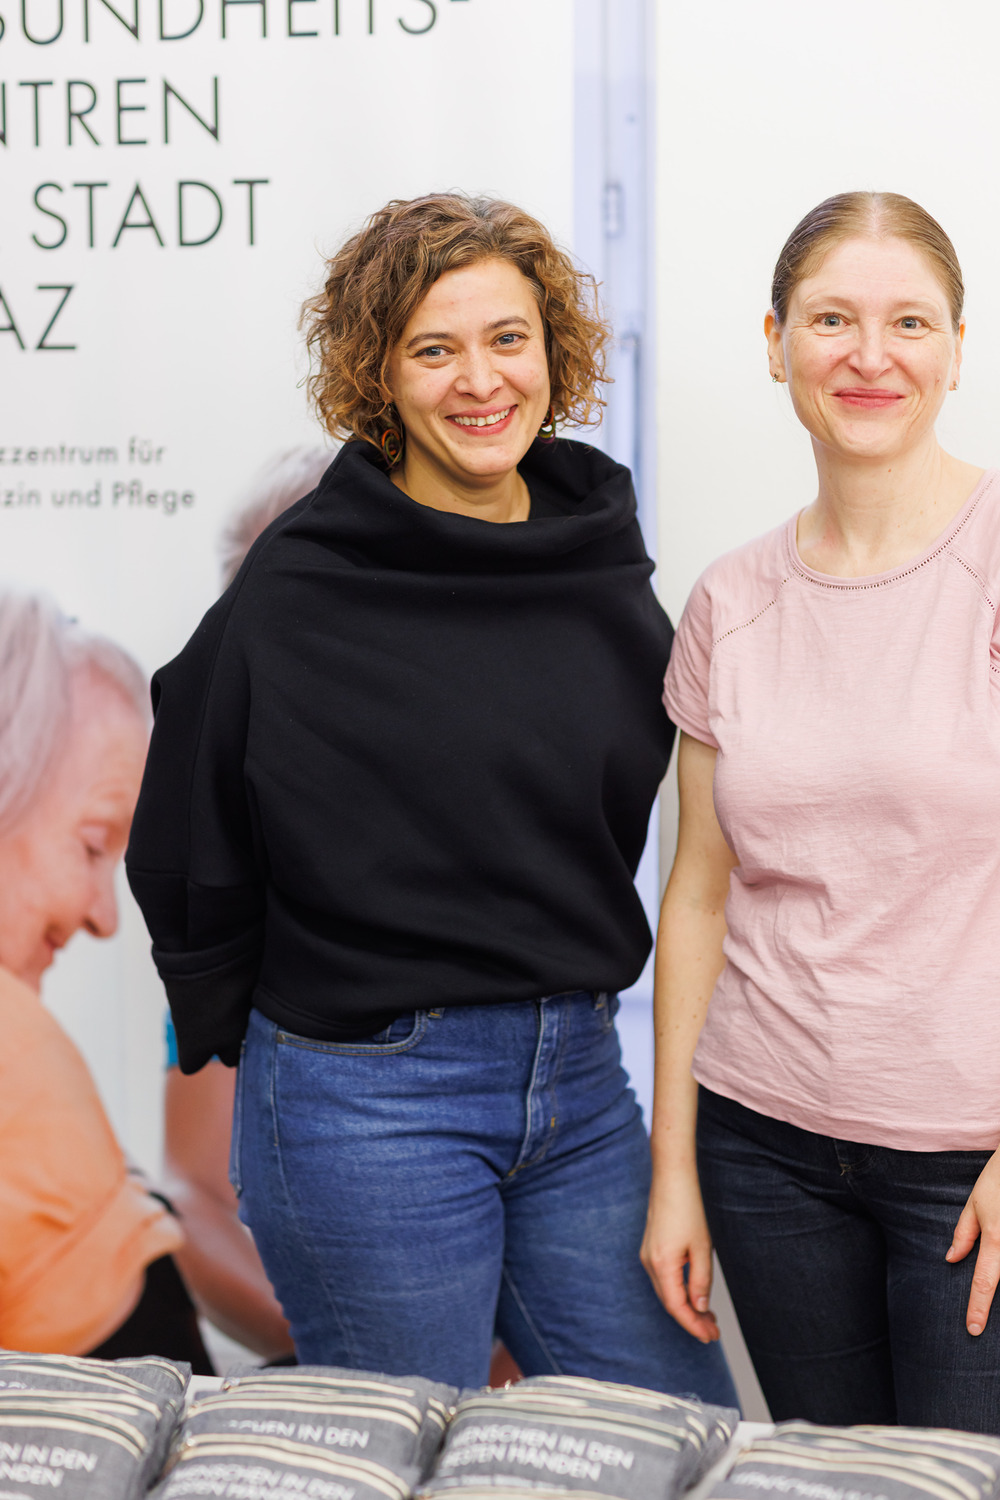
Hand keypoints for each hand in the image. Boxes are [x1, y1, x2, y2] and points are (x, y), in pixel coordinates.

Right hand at [640, 1165, 719, 1342]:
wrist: (673, 1176)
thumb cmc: (688, 1205)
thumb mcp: (702, 1247)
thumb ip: (701, 1280)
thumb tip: (700, 1307)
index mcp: (661, 1264)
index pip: (676, 1307)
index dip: (693, 1325)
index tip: (710, 1337)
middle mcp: (649, 1262)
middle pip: (669, 1302)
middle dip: (691, 1319)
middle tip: (713, 1331)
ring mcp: (648, 1254)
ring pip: (666, 1291)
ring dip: (686, 1305)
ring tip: (708, 1317)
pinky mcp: (652, 1247)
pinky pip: (664, 1278)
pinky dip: (679, 1290)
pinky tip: (693, 1293)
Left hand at [946, 1148, 999, 1335]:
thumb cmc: (999, 1178)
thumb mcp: (976, 1203)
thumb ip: (964, 1234)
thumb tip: (950, 1259)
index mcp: (997, 1238)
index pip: (984, 1281)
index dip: (978, 1308)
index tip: (973, 1330)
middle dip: (999, 1307)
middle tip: (980, 1325)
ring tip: (996, 1281)